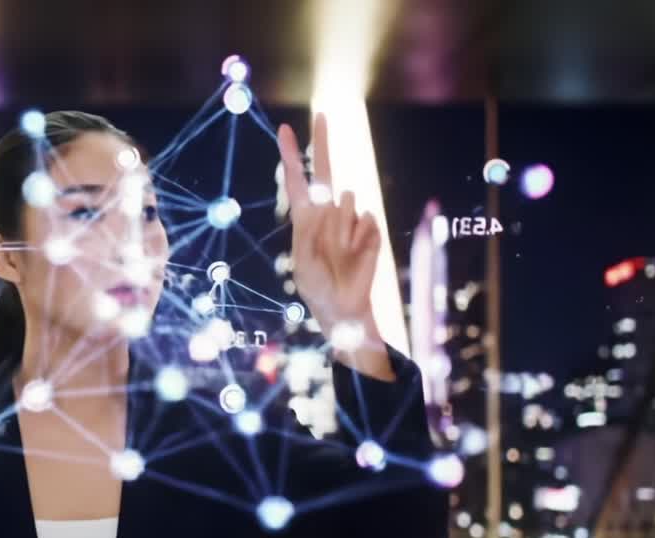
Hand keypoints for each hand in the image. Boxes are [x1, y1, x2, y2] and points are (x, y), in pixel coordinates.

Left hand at [276, 113, 380, 331]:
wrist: (343, 306)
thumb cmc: (317, 286)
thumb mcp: (302, 262)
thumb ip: (310, 233)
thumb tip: (331, 205)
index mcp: (306, 217)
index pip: (297, 180)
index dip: (290, 155)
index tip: (284, 129)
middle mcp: (328, 211)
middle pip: (326, 169)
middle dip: (321, 141)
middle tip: (322, 114)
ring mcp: (350, 218)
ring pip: (347, 203)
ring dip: (340, 231)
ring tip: (338, 255)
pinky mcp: (370, 229)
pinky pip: (364, 221)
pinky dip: (357, 239)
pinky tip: (355, 255)